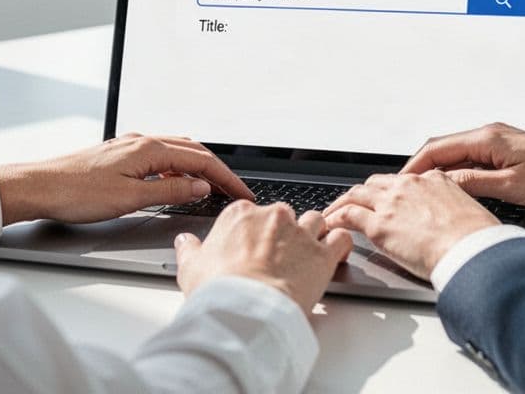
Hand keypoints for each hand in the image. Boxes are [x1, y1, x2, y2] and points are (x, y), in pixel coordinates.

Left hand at [0, 134, 253, 224]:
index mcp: (149, 149)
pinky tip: (174, 183)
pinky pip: (160, 158)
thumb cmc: (76, 192)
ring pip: (176, 152)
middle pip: (193, 151)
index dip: (227, 179)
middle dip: (218, 171)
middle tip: (234, 192)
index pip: (201, 161)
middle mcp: (141, 142)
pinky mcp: (119, 156)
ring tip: (212, 189)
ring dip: (198, 168)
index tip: (242, 194)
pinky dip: (177, 169)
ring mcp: (130, 147)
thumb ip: (170, 192)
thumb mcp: (130, 198)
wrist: (38, 187)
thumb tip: (199, 187)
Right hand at [175, 202, 353, 311]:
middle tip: (278, 258)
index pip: (251, 213)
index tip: (254, 248)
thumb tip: (184, 242)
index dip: (254, 232)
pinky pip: (340, 238)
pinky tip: (335, 255)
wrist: (245, 311)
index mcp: (240, 215)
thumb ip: (189, 250)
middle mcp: (273, 216)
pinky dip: (340, 245)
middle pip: (285, 216)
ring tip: (308, 255)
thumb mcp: (190, 268)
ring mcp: (300, 233)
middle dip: (284, 233)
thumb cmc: (218, 290)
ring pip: (315, 221)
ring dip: (314, 235)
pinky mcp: (322, 253)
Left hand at [324, 171, 498, 280]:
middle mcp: (409, 186)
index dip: (389, 192)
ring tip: (333, 213)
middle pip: (375, 184)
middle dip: (362, 194)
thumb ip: (451, 210)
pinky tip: (331, 225)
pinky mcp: (379, 225)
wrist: (473, 249)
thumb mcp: (468, 212)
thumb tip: (450, 223)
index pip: (402, 182)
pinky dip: (336, 218)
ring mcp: (391, 204)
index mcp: (433, 180)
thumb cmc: (477, 239)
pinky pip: (348, 216)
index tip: (384, 200)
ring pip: (356, 195)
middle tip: (352, 204)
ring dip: (342, 203)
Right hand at [401, 122, 524, 207]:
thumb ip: (473, 183)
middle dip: (419, 168)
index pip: (436, 149)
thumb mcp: (512, 187)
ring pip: (456, 154)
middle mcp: (490, 134)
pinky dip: (456, 172)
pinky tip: (452, 188)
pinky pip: (471, 159)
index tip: (398, 185)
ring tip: (422, 193)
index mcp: (488, 138)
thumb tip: (441, 183)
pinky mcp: (507, 151)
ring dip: (437, 171)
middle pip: (441, 148)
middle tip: (403, 191)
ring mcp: (498, 141)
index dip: (413, 167)